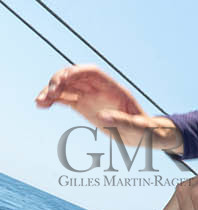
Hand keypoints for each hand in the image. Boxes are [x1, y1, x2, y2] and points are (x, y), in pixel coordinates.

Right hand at [36, 64, 181, 152]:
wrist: (144, 137)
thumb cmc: (145, 131)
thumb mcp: (138, 129)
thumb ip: (123, 122)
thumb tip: (103, 116)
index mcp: (114, 89)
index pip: (92, 72)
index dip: (76, 73)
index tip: (62, 82)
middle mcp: (99, 89)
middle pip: (75, 76)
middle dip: (59, 80)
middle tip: (49, 94)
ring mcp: (90, 96)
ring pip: (66, 87)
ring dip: (51, 91)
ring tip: (39, 102)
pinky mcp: (83, 106)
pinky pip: (64, 98)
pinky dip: (52, 100)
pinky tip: (42, 105)